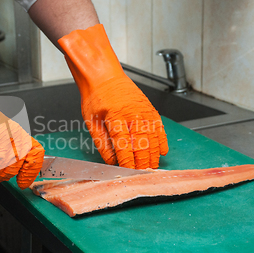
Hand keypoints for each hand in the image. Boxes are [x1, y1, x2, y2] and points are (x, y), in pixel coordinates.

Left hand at [58, 24, 167, 168]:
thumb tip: (111, 161)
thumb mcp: (91, 122)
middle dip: (142, 162)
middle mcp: (133, 114)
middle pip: (142, 143)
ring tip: (151, 168)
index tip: (128, 172)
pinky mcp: (150, 109)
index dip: (127, 161)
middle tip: (141, 175)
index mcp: (115, 117)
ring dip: (153, 155)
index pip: (124, 144)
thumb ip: (102, 143)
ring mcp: (144, 111)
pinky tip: (161, 152)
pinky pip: (160, 128)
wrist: (104, 77)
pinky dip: (162, 141)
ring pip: (153, 138)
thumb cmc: (96, 98)